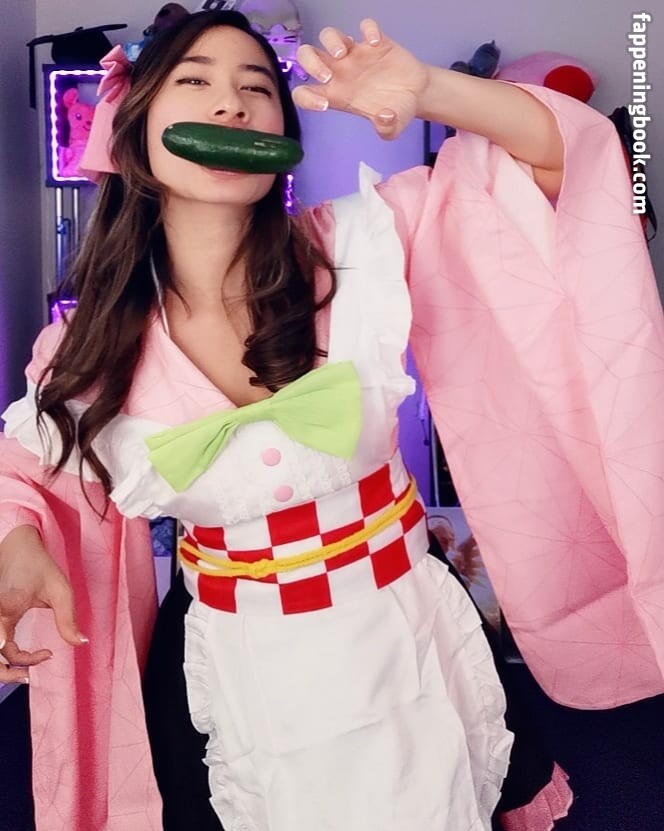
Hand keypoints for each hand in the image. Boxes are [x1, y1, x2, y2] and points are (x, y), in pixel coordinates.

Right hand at [0, 525, 86, 683]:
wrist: (20, 543)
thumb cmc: (40, 564)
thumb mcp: (60, 590)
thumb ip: (68, 618)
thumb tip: (81, 643)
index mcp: (4, 610)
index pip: (7, 651)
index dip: (27, 661)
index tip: (49, 654)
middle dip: (6, 674)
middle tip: (27, 677)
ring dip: (2, 665)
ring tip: (21, 672)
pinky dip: (1, 652)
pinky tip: (16, 656)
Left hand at [293, 18, 429, 139]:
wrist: (417, 94)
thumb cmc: (397, 110)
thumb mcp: (392, 128)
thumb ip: (387, 128)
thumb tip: (384, 118)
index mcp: (336, 95)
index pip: (304, 94)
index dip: (305, 99)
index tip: (323, 105)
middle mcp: (340, 72)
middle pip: (307, 56)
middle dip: (311, 63)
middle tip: (329, 74)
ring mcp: (356, 54)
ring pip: (329, 36)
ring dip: (332, 41)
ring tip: (346, 53)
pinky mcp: (374, 42)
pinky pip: (364, 26)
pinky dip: (368, 29)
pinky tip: (376, 43)